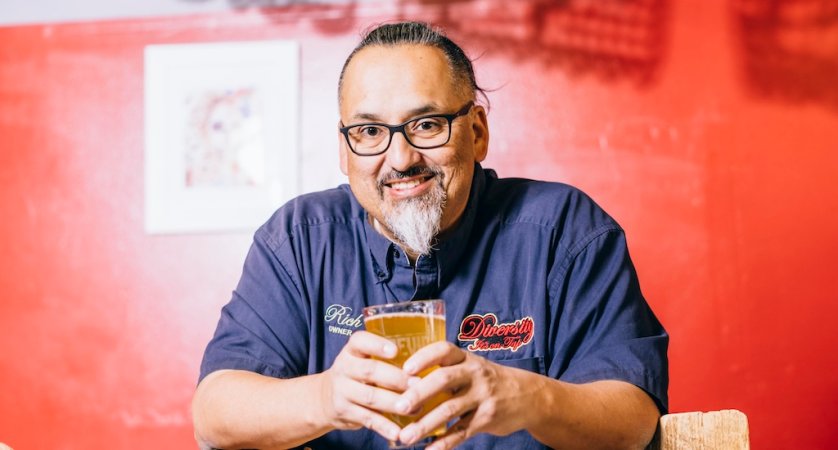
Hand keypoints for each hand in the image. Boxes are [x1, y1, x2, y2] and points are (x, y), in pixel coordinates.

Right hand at [318, 331, 412, 441]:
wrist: (325, 398)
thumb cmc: (356, 374)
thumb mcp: (361, 359)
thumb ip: (383, 357)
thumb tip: (425, 359)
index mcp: (351, 351)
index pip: (360, 341)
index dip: (377, 345)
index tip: (395, 350)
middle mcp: (344, 368)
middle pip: (370, 370)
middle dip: (396, 378)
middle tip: (418, 383)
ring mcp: (342, 391)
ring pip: (370, 397)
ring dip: (394, 403)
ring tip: (415, 408)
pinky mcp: (345, 412)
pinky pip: (367, 419)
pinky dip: (384, 426)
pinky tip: (398, 432)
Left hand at [394, 342, 542, 449]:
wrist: (528, 396)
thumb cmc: (488, 379)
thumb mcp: (471, 367)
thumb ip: (446, 371)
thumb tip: (405, 381)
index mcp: (466, 358)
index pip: (443, 350)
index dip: (424, 357)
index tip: (405, 369)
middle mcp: (475, 374)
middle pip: (444, 379)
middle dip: (419, 393)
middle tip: (399, 406)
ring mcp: (482, 397)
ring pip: (450, 410)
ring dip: (425, 425)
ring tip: (405, 437)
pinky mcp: (487, 419)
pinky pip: (462, 432)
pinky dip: (444, 443)